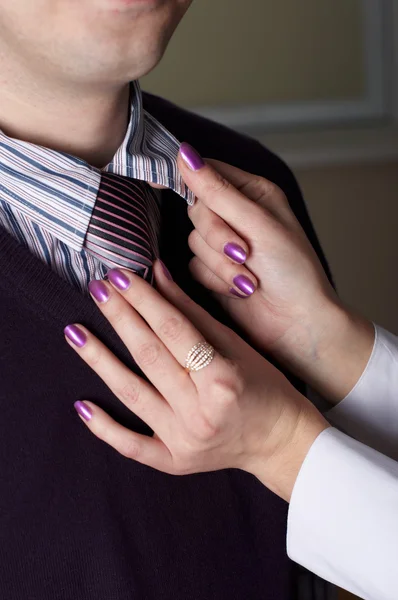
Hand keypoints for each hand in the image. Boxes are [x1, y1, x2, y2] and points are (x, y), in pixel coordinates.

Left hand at [64, 263, 326, 500]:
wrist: (280, 442)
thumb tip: (158, 275)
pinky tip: (81, 405)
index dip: (144, 300)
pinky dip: (104, 428)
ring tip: (74, 332)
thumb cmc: (266, 387)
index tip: (121, 276)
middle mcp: (201, 413)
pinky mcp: (174, 461)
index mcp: (223, 381)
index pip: (174, 331)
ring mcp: (184, 441)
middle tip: (97, 289)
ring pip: (132, 395)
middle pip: (150, 357)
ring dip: (100, 361)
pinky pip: (131, 446)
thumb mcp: (236, 344)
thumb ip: (193, 312)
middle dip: (120, 318)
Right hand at [178, 144, 373, 403]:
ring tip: (249, 279)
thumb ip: (219, 192)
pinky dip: (215, 280)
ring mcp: (224, 244)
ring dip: (220, 264)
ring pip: (194, 241)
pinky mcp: (213, 271)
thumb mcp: (259, 225)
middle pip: (197, 210)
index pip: (209, 172)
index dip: (190, 180)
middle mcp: (238, 215)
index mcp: (254, 193)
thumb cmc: (293, 272)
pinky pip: (194, 267)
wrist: (297, 323)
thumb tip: (185, 155)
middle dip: (217, 236)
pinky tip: (240, 289)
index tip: (162, 184)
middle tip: (244, 253)